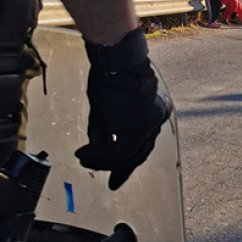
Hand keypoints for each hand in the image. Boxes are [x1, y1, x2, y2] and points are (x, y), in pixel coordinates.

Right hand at [75, 29, 169, 189]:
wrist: (116, 58)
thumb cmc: (110, 72)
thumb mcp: (104, 104)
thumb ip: (103, 128)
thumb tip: (97, 147)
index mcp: (153, 110)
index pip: (143, 142)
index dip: (129, 159)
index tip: (118, 172)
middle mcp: (156, 119)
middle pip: (139, 153)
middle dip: (122, 169)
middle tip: (112, 184)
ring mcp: (149, 124)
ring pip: (127, 155)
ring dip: (103, 161)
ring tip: (84, 159)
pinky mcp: (138, 127)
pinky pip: (117, 151)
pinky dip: (100, 156)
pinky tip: (85, 154)